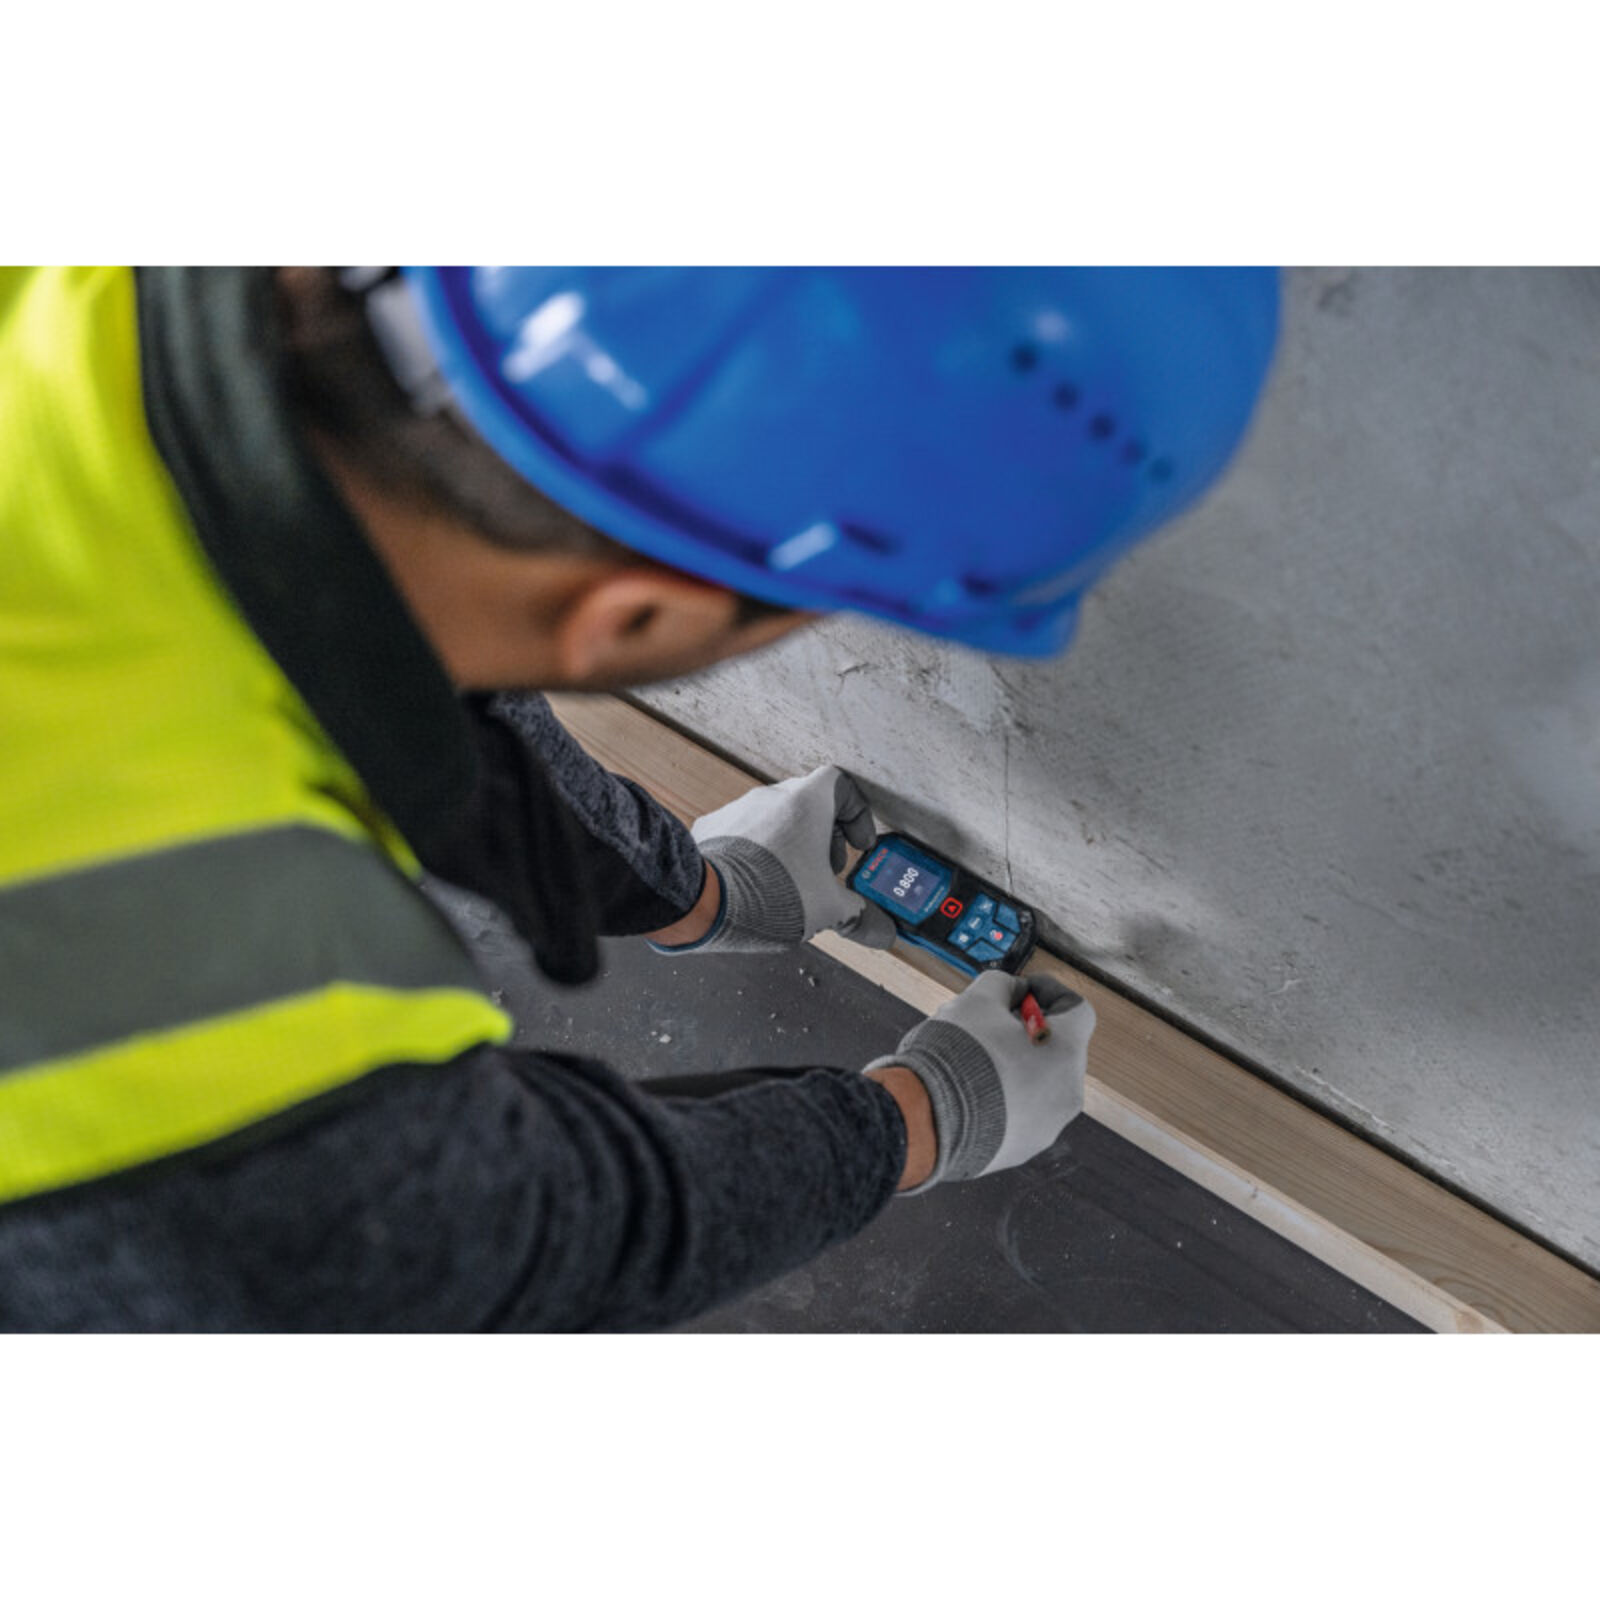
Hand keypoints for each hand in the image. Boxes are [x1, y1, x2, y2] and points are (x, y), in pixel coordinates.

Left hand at [655, 766, 896, 955]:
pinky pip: (743, 834)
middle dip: (825, 837)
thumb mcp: (828, 910)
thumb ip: (860, 917)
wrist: (705, 902)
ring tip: (792, 884)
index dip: (857, 814)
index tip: (859, 844)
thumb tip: (883, 932)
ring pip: (775, 820)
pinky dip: (757, 853)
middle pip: (809, 804)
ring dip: (791, 846)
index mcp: (807, 803)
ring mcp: (738, 809)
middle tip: (828, 871)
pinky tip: (757, 885)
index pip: (843, 785)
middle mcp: (772, 797)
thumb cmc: (770, 894)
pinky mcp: (712, 828)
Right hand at [864, 972, 1093, 1190]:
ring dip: (1015, 1067)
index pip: (1077, 1010)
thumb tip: (1011, 990)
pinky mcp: (1023, 1148)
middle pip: (1057, 1050)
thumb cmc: (956, 1054)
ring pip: (1039, 1085)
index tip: (1022, 991)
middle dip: (1028, 1032)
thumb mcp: (977, 1000)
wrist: (927, 1119)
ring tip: (974, 1061)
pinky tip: (970, 1092)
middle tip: (992, 1024)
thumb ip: (1002, 986)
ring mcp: (1048, 1125)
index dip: (1050, 992)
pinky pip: (1021, 1115)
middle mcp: (1067, 1092)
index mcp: (1066, 1051)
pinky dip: (1003, 1100)